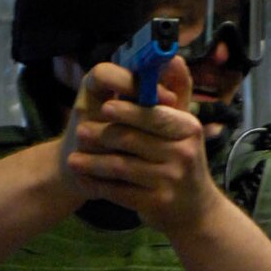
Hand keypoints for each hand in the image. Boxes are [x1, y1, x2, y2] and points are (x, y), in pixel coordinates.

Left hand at [59, 54, 222, 237]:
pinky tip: (85, 181)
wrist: (196, 213)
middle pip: (133, 139)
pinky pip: (121, 191)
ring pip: (122, 166)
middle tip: (80, 132)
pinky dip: (100, 186)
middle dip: (102, 135)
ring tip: (73, 160)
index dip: (128, 111)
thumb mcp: (186, 128)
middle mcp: (183, 153)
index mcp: (189, 128)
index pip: (153, 114)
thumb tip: (175, 57)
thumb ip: (178, 92)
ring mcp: (170, 180)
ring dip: (93, 163)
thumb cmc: (184, 162)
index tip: (105, 107)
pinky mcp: (157, 204)